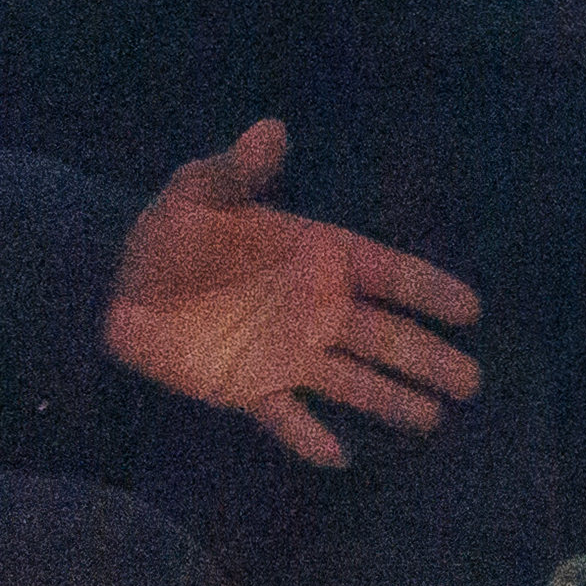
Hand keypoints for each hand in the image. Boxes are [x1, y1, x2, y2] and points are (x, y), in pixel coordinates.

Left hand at [108, 122, 485, 468]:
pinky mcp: (253, 389)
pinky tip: (340, 458)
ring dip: (392, 400)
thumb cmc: (167, 234)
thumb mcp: (199, 193)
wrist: (114, 287)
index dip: (429, 290)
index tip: (470, 310)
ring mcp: (289, 354)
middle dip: (429, 358)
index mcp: (316, 257)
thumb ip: (239, 171)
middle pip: (386, 337)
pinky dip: (311, 439)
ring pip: (353, 381)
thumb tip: (270, 128)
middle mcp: (317, 309)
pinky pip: (289, 419)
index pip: (386, 274)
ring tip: (434, 419)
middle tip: (471, 382)